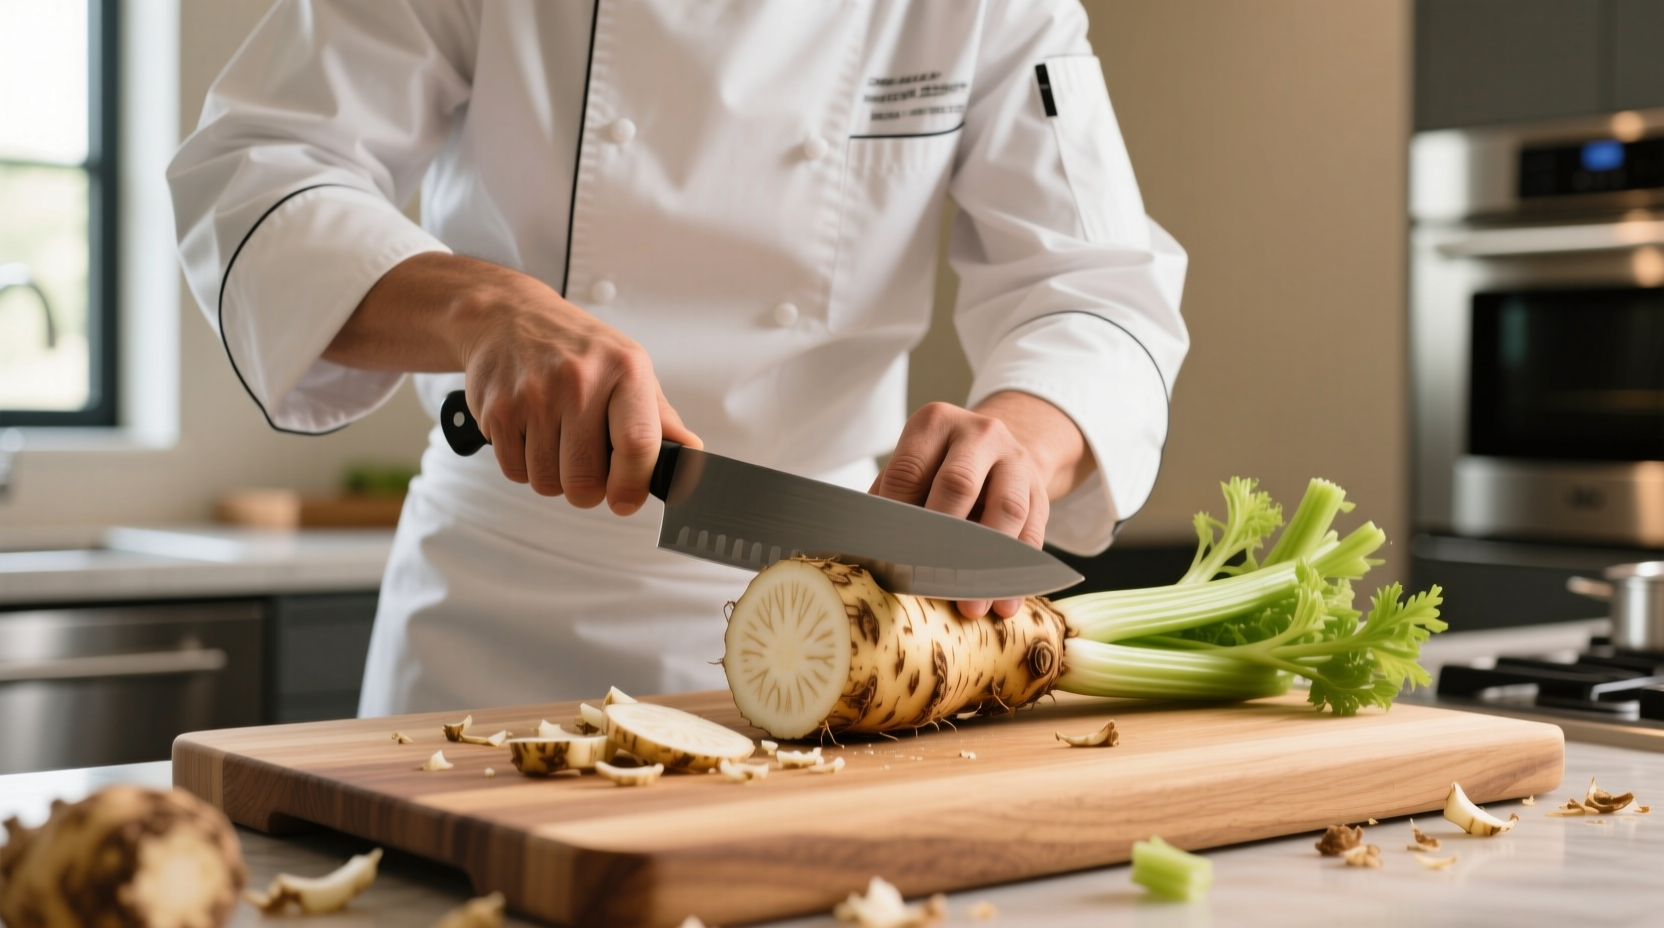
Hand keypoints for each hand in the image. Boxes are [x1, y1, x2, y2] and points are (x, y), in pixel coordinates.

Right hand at [325, 253, 699, 514]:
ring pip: (548, 482)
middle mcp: (578, 381)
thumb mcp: (628, 367)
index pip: (637, 444)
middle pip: (586, 479)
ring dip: (555, 477)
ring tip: (557, 442)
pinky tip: (531, 435)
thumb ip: (659, 417)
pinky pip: (515, 472)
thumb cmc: (575, 346)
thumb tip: (691, 456)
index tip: (627, 500)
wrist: (506, 315)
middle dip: (589, 489)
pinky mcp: (496, 411)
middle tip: (587, 466)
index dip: (634, 486)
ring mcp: (533, 396)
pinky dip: (524, 466)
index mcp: (624, 370)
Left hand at [870, 392, 1093, 618]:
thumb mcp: (913, 466)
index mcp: (935, 423)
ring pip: (1006, 509)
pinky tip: (1004, 603)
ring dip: (987, 562)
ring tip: (971, 603)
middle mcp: (979, 433)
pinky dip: (1018, 573)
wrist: (998, 448)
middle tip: (927, 581)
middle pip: (959, 483)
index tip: (889, 558)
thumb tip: (866, 551)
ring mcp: (1015, 460)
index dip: (897, 516)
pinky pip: (1034, 532)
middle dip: (942, 538)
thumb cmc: (939, 467)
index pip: (909, 471)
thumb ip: (890, 500)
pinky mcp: (1040, 491)